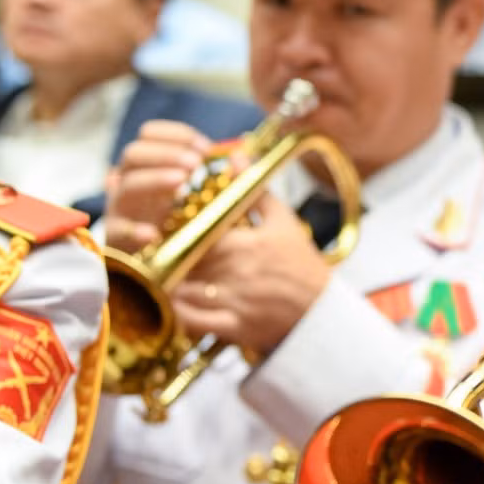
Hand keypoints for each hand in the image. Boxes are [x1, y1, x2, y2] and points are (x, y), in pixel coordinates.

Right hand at [103, 121, 215, 253]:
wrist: (149, 261)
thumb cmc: (177, 220)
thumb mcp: (194, 194)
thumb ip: (215, 179)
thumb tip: (241, 158)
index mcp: (147, 166)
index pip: (149, 134)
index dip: (177, 135)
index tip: (206, 146)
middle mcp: (130, 181)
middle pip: (134, 153)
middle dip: (167, 153)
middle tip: (196, 163)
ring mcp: (121, 208)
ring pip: (128, 185)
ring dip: (155, 179)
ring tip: (182, 181)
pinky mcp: (118, 238)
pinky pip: (118, 231)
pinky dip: (134, 230)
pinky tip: (153, 234)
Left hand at [172, 191, 332, 355]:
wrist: (323, 311)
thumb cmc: (301, 264)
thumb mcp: (284, 222)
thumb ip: (255, 191)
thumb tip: (236, 157)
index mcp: (244, 243)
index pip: (194, 231)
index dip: (176, 229)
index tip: (169, 227)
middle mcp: (235, 271)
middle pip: (183, 259)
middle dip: (170, 255)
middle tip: (160, 251)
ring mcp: (233, 301)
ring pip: (181, 289)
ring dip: (169, 283)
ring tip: (164, 276)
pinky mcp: (232, 327)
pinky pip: (192, 321)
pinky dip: (177, 313)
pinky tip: (174, 303)